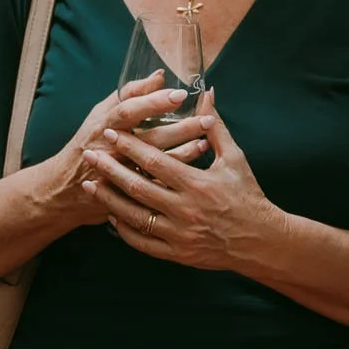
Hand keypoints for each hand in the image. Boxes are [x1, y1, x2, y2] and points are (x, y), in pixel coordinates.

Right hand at [37, 71, 198, 226]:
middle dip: (180, 128)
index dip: (153, 102)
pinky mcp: (128, 193)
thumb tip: (159, 76)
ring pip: (157, 162)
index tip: (180, 94)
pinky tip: (197, 155)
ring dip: (184, 149)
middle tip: (207, 117)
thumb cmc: (89, 143)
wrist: (66, 189)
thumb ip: (129, 94)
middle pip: (149, 138)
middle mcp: (112, 149)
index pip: (128, 110)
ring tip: (207, 137)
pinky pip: (158, 181)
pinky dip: (178, 167)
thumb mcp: (101, 114)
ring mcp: (120, 173)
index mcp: (104, 125)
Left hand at [82, 92, 279, 273]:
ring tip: (89, 184)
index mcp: (196, 183)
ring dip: (108, 198)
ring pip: (133, 216)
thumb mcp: (234, 158)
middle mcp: (184, 209)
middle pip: (137, 186)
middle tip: (89, 154)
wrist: (260, 240)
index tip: (111, 134)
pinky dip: (124, 229)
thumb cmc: (247, 195)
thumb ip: (214, 127)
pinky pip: (142, 242)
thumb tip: (206, 94)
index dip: (129, 146)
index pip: (154, 161)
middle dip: (109, 168)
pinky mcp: (176, 253)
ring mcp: (178, 234)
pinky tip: (112, 215)